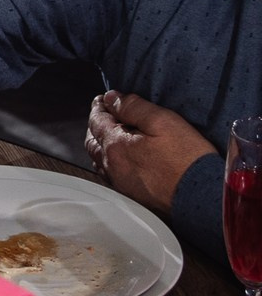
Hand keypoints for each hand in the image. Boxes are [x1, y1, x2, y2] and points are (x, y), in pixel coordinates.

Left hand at [85, 91, 215, 214]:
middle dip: (96, 125)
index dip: (100, 106)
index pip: (97, 120)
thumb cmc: (187, 160)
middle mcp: (112, 166)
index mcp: (115, 146)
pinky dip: (109, 161)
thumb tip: (112, 98)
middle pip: (93, 141)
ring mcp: (121, 183)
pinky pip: (110, 174)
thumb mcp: (163, 121)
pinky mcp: (132, 195)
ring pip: (99, 159)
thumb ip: (133, 107)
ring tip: (110, 135)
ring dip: (100, 144)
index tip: (104, 99)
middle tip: (105, 114)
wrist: (204, 197)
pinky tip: (121, 159)